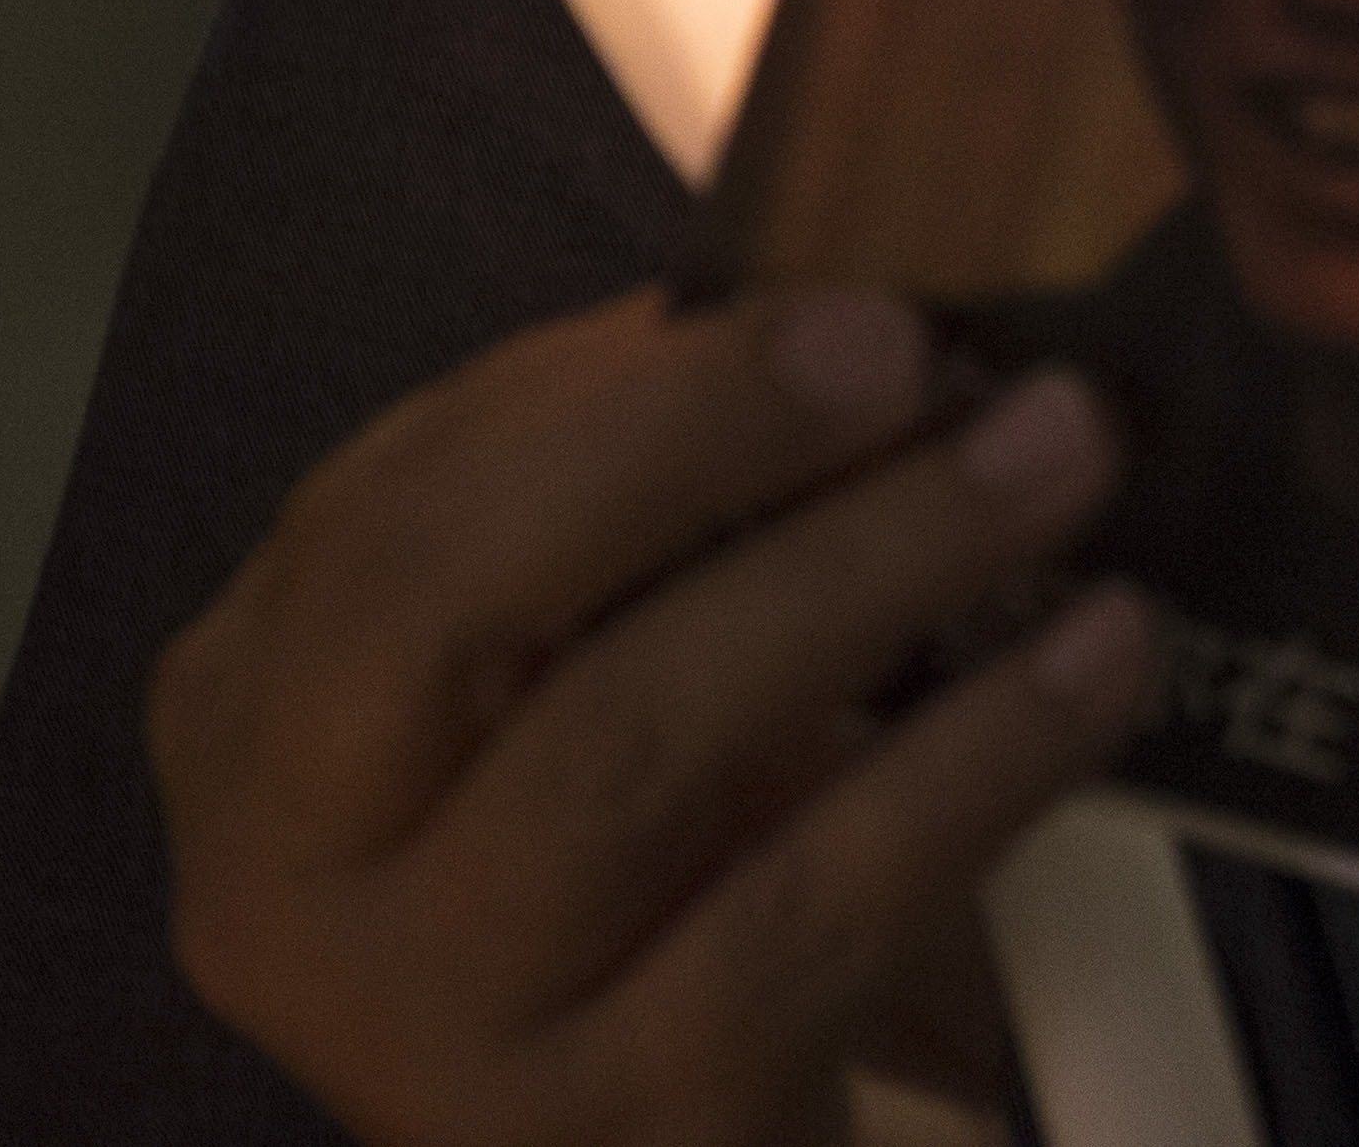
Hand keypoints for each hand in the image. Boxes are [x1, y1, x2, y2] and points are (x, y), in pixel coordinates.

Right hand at [151, 287, 1149, 1146]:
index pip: (398, 510)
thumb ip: (634, 477)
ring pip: (638, 754)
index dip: (630, 400)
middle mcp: (295, 877)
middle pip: (463, 611)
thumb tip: (830, 294)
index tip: (853, 311)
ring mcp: (442, 1025)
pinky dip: (971, 764)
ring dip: (875, 569)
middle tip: (938, 361)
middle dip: (712, 447)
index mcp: (259, 703)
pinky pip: (806, 918)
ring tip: (1059, 466)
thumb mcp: (570, 644)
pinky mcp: (625, 1122)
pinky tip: (1099, 663)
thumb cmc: (628, 830)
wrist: (651, 1109)